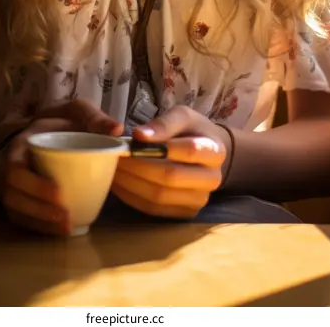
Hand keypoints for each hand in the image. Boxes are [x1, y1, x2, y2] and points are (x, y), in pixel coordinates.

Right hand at [0, 98, 122, 234]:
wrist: (42, 134)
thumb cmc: (60, 124)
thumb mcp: (76, 113)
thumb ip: (94, 118)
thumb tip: (117, 129)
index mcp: (21, 145)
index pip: (15, 167)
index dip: (33, 183)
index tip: (58, 191)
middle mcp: (11, 169)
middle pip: (13, 194)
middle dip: (38, 207)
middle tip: (65, 214)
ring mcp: (13, 187)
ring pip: (17, 210)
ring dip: (40, 221)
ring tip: (67, 226)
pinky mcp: (20, 202)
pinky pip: (24, 219)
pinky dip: (41, 227)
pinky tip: (62, 230)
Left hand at [112, 106, 227, 218]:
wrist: (204, 153)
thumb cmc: (191, 131)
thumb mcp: (182, 116)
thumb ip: (163, 123)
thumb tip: (139, 135)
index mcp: (215, 151)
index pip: (189, 150)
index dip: (161, 146)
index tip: (134, 139)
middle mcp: (212, 179)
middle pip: (171, 176)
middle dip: (138, 165)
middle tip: (117, 155)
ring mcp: (198, 200)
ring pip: (159, 196)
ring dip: (131, 183)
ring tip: (114, 168)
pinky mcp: (184, 213)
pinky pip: (153, 209)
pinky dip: (132, 196)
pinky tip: (120, 183)